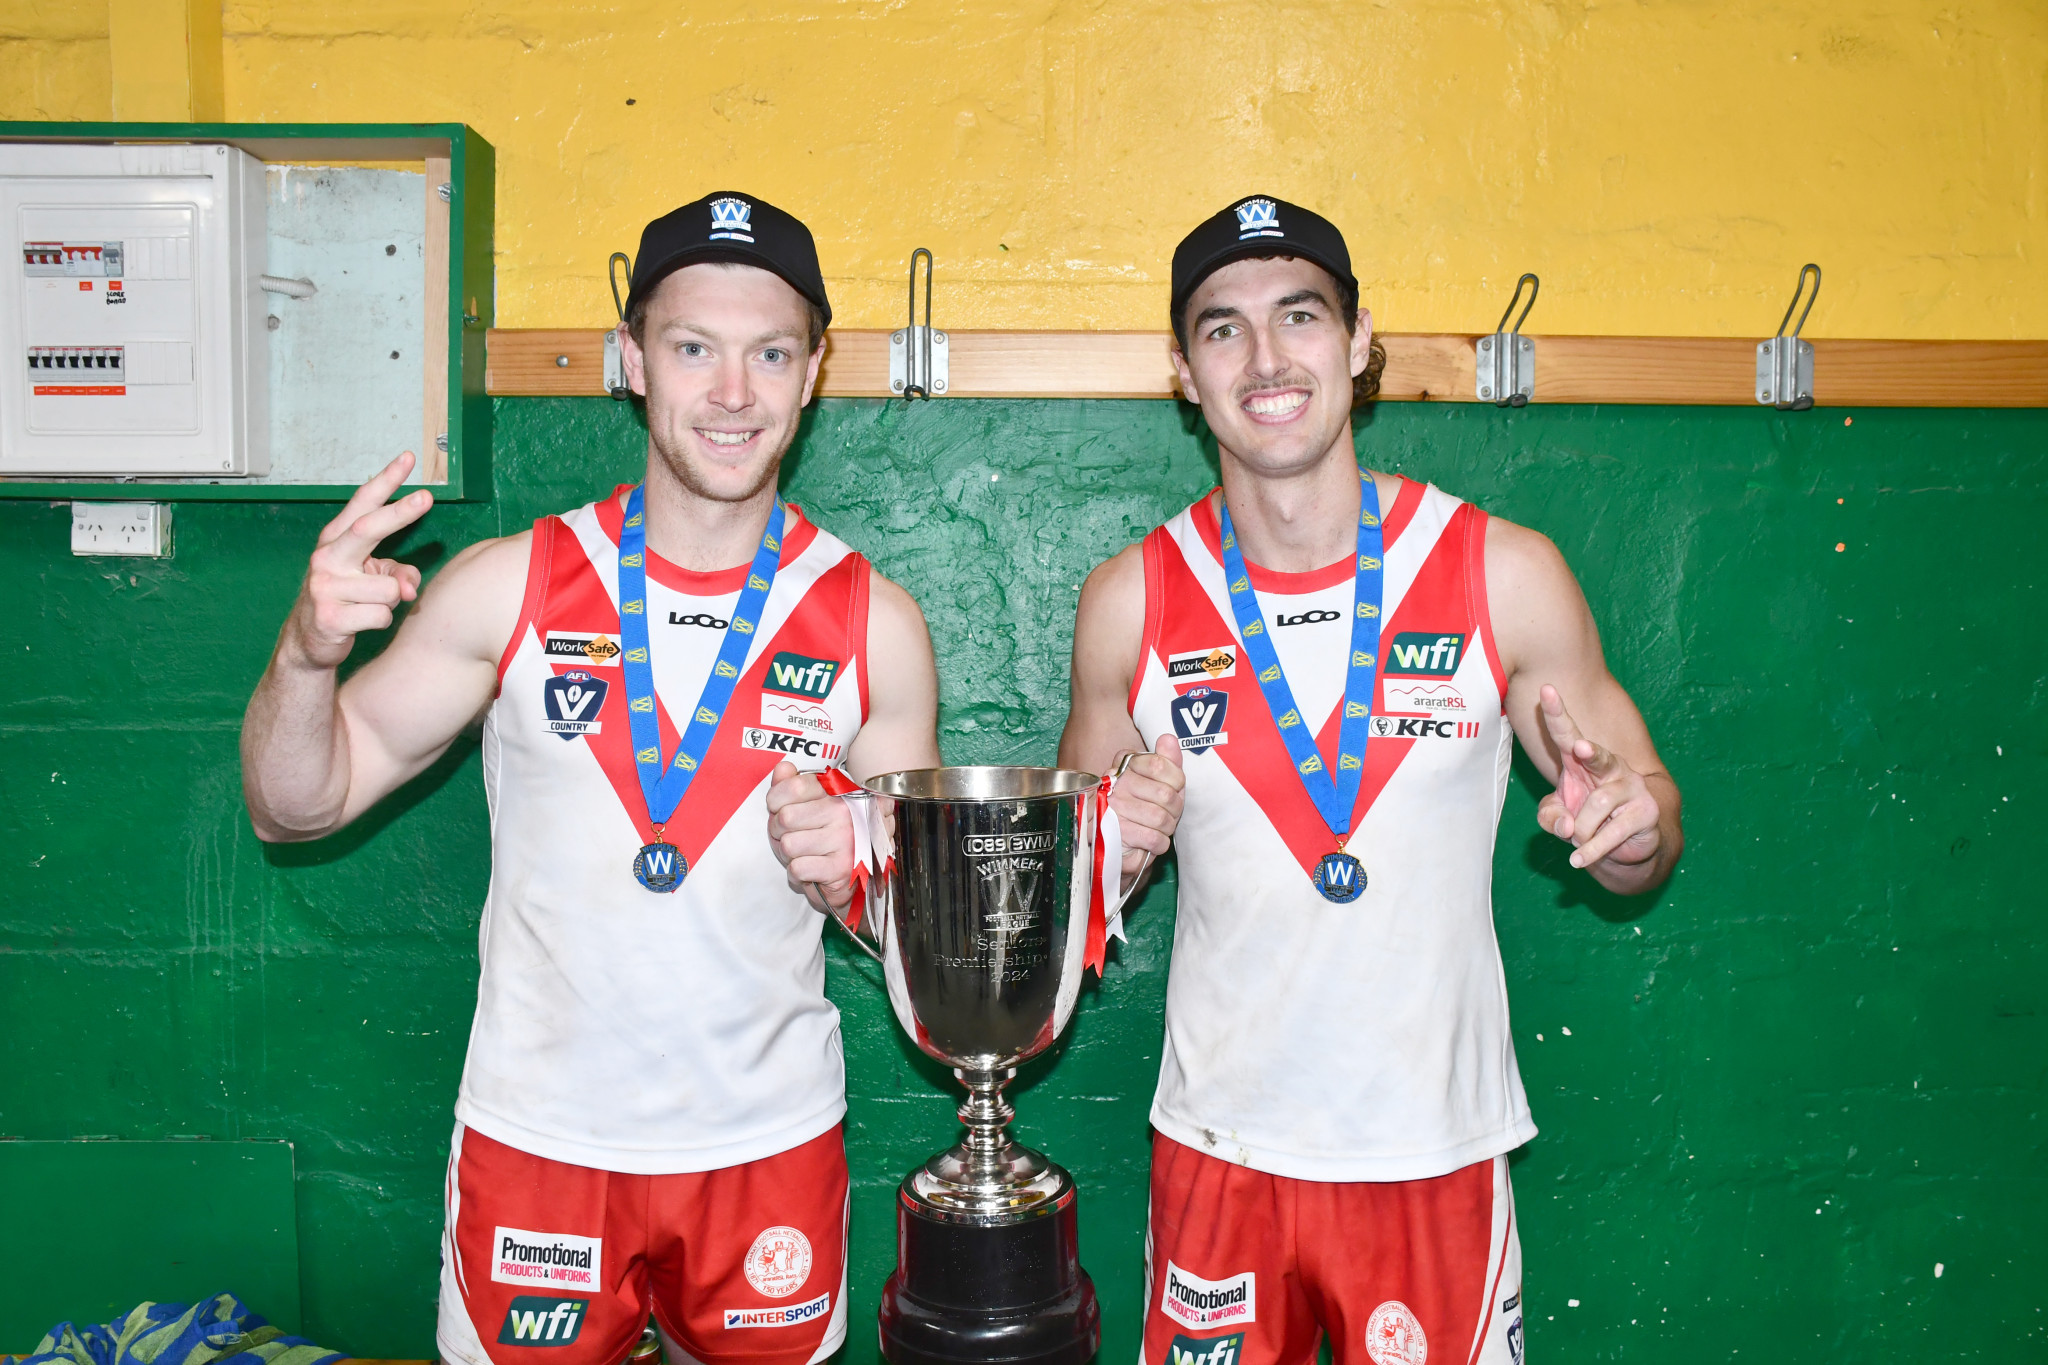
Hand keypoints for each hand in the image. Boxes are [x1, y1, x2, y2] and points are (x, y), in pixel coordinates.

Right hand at [283, 452, 433, 669]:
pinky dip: (380, 621)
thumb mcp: (373, 579)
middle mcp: (327, 557)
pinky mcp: (330, 617)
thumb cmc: (347, 600)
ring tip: (367, 606)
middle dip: (400, 513)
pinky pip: (381, 615)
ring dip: (390, 601)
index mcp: (337, 540)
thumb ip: (397, 572)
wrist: (309, 641)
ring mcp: (325, 586)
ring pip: (389, 588)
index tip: (409, 459)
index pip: (363, 503)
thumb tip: (410, 586)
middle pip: (367, 528)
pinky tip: (359, 623)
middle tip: (426, 498)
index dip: (386, 480)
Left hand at [766, 761, 856, 912]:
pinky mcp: (840, 869)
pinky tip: (811, 870)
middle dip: (778, 831)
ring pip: (788, 845)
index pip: (794, 786)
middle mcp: (844, 812)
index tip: (779, 808)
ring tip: (803, 854)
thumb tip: (783, 768)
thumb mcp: (816, 804)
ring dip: (788, 855)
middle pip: (785, 818)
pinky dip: (797, 873)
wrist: (862, 877)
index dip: (776, 799)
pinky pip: (797, 868)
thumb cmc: (833, 838)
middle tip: (791, 836)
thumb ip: (795, 783)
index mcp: (838, 792)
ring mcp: (844, 840)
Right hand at [1110, 734, 1186, 891]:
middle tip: (1170, 813)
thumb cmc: (1141, 808)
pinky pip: (1153, 838)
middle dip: (1175, 810)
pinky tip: (1153, 841)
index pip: (1160, 765)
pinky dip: (1160, 844)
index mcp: (1125, 763)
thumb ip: (1166, 760)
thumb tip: (1168, 738)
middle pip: (1165, 795)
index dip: (1177, 782)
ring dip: (1167, 828)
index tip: (1174, 789)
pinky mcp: (1115, 832)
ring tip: (1161, 828)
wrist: (1114, 843)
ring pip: (1160, 818)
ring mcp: (1113, 807)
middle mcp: (1115, 782)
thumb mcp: (1157, 781)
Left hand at [1535, 684, 1662, 870]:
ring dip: (1581, 831)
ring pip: (1596, 807)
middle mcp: (1609, 769)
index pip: (1566, 734)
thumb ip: (1550, 817)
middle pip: (1597, 756)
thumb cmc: (1588, 820)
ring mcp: (1630, 788)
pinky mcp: (1645, 812)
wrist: (1629, 844)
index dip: (1556, 714)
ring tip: (1578, 842)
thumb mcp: (1560, 818)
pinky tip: (1580, 859)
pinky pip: (1612, 832)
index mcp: (1582, 763)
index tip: (1546, 690)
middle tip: (1581, 749)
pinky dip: (1592, 850)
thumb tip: (1566, 826)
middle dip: (1590, 752)